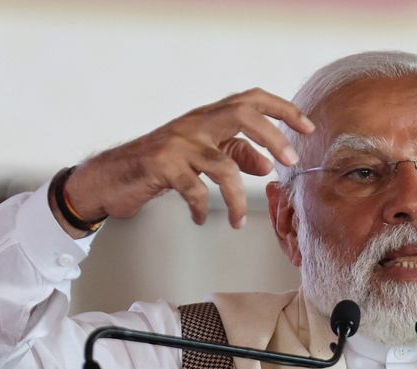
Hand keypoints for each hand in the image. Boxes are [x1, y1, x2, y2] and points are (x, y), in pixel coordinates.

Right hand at [61, 88, 313, 230]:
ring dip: (238, 198)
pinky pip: (195, 190)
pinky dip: (204, 209)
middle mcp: (194, 124)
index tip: (307, 126)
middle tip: (290, 161)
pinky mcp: (161, 166)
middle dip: (272, 136)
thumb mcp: (200, 156)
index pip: (250, 99)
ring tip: (240, 220)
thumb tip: (267, 165)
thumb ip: (234, 155)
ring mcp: (177, 144)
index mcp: (207, 118)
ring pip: (222, 165)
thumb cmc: (159, 164)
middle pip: (241, 115)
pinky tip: (203, 219)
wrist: (109, 176)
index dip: (282, 109)